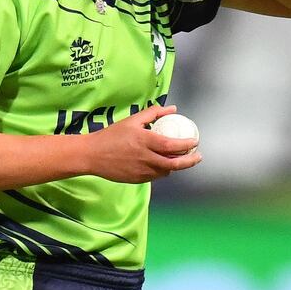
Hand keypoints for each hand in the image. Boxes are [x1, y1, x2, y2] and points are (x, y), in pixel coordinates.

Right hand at [85, 105, 201, 182]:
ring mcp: (142, 171)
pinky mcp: (138, 180)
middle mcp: (146, 158)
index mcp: (145, 141)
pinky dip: (163, 170)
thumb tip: (173, 109)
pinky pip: (156, 176)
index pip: (172, 145)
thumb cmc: (112, 135)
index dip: (187, 144)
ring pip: (166, 171)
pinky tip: (164, 164)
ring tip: (181, 159)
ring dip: (176, 166)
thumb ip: (154, 113)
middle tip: (198, 156)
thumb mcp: (132, 120)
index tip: (195, 141)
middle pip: (175, 163)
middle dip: (190, 161)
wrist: (93, 155)